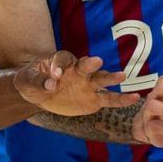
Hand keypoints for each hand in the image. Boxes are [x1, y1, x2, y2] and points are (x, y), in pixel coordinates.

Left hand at [16, 51, 141, 116]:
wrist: (39, 94)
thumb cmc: (31, 81)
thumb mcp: (28, 80)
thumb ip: (39, 81)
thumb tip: (51, 85)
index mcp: (61, 61)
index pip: (63, 60)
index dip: (59, 66)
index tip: (54, 77)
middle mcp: (78, 70)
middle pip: (86, 65)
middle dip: (90, 64)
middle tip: (96, 61)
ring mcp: (87, 85)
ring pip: (101, 80)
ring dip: (110, 77)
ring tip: (122, 76)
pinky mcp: (93, 100)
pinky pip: (108, 99)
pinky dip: (121, 99)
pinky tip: (134, 98)